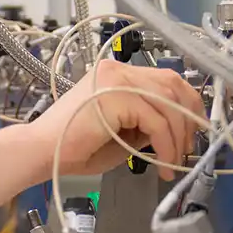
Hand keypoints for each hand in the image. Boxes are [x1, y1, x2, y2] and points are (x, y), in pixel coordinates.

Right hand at [31, 59, 202, 180]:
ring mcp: (117, 79)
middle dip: (189, 117)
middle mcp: (118, 69)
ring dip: (178, 136)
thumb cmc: (71, 147)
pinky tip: (162, 163)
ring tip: (174, 162)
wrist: (41, 152)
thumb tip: (169, 131)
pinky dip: (165, 144)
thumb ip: (144, 125)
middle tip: (189, 147)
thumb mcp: (120, 134)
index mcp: (116, 74)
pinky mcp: (116, 95)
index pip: (164, 79)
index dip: (186, 104)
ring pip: (169, 103)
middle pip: (173, 84)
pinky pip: (156, 121)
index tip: (191, 131)